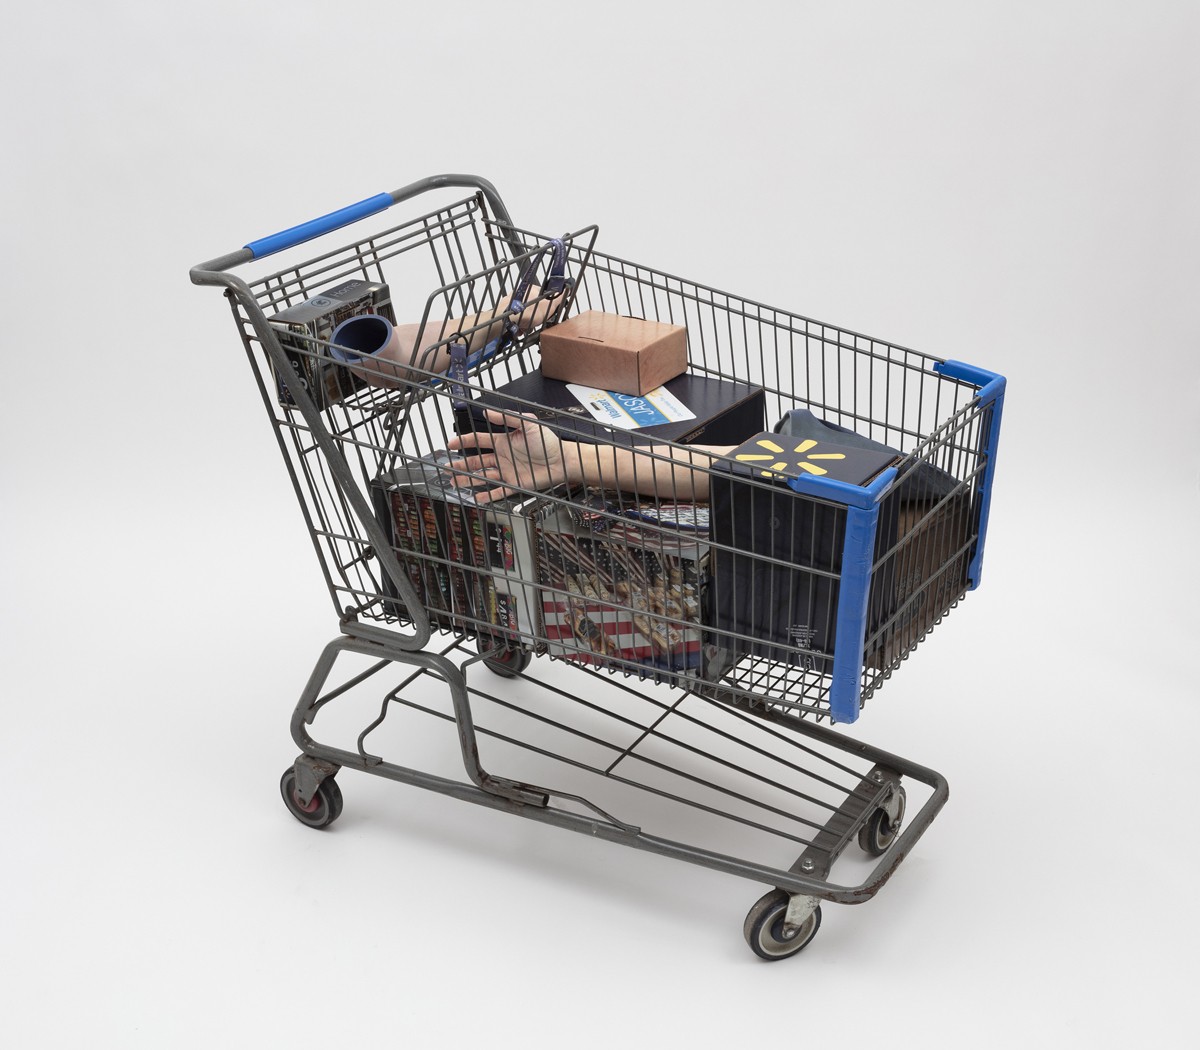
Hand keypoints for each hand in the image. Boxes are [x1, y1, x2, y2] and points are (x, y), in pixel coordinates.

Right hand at [446, 409, 574, 502]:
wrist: (562, 460)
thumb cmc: (548, 442)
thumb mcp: (528, 424)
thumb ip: (507, 418)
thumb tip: (488, 412)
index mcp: (503, 441)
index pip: (479, 440)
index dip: (464, 441)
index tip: (451, 444)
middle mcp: (503, 457)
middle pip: (477, 461)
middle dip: (461, 464)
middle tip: (447, 467)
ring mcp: (508, 471)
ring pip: (483, 476)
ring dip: (468, 479)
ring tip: (454, 482)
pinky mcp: (515, 484)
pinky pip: (498, 491)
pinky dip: (488, 495)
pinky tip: (477, 498)